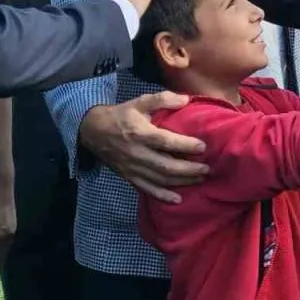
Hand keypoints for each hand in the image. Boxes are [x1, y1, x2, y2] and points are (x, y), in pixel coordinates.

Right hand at [78, 91, 209, 203]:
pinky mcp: (129, 177)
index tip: (203, 147)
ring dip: (181, 181)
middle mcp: (137, 153)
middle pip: (165, 165)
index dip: (185, 145)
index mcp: (141, 134)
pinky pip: (146, 189)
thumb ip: (162, 99)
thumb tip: (185, 99)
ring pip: (159, 179)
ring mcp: (132, 168)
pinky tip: (177, 200)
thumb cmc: (121, 116)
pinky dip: (162, 196)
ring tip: (199, 179)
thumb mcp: (139, 102)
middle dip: (188, 169)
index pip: (165, 142)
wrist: (93, 132)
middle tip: (207, 169)